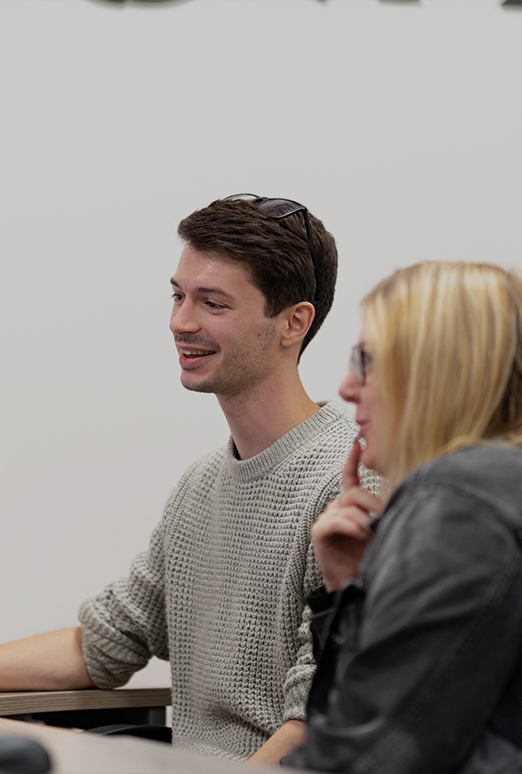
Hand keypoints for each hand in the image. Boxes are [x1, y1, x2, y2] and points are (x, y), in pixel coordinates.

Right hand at [311, 439, 382, 591]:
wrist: (356, 584)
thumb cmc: (370, 556)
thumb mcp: (380, 529)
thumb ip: (381, 513)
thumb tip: (393, 498)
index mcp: (350, 505)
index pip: (349, 477)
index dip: (352, 460)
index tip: (357, 442)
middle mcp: (336, 508)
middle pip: (353, 492)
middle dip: (372, 502)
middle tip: (384, 516)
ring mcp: (326, 519)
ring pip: (346, 506)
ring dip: (363, 519)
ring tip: (372, 532)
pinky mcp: (319, 532)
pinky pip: (334, 521)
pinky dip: (349, 525)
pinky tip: (360, 532)